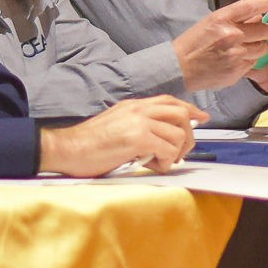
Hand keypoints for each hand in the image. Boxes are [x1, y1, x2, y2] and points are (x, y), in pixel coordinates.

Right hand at [39, 97, 200, 175]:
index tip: (201, 118)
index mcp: (133, 105)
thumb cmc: (87, 144)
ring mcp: (138, 122)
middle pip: (180, 114)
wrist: (67, 148)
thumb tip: (157, 142)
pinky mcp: (137, 138)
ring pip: (178, 133)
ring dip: (175, 153)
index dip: (189, 109)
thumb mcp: (115, 126)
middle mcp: (138, 109)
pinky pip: (167, 149)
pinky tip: (152, 165)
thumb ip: (137, 128)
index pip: (169, 101)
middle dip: (188, 136)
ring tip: (159, 163)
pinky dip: (165, 161)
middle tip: (180, 154)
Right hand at [174, 0, 267, 90]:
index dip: (267, 1)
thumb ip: (235, 19)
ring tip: (249, 47)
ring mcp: (236, 54)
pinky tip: (237, 60)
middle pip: (266, 30)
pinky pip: (253, 63)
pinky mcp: (237, 70)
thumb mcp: (211, 23)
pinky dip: (250, 61)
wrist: (179, 67)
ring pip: (263, 48)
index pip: (251, 6)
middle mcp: (231, 35)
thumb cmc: (194, 43)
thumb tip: (258, 17)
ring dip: (261, 47)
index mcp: (222, 19)